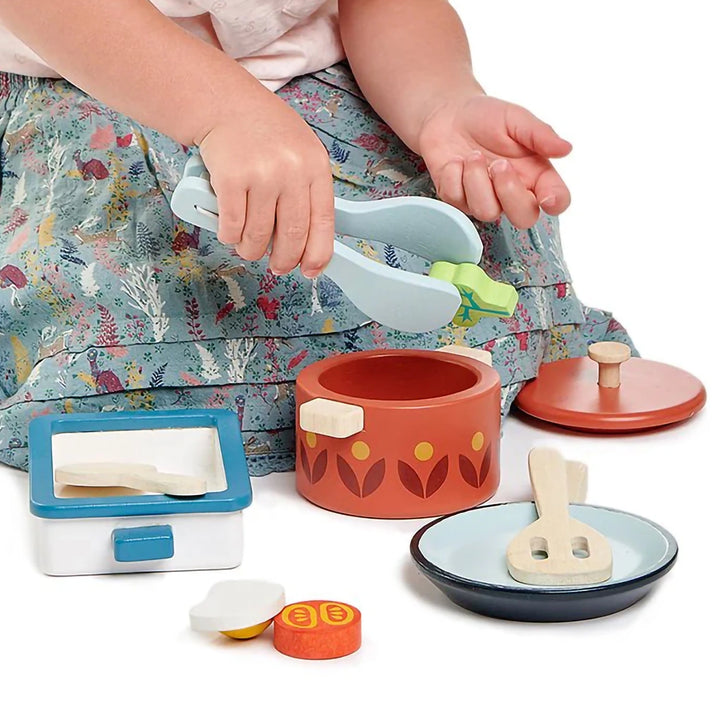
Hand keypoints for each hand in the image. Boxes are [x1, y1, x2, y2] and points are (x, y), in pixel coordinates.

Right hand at [198, 90, 334, 276]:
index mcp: (315, 166)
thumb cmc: (263, 133)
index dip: (317, 254)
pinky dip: (229, 235)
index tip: (309, 270)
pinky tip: (229, 230)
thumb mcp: (299, 154)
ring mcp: (261, 175)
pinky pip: (232, 226)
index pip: (323, 223)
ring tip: (247, 246)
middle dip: (283, 260)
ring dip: (251, 249)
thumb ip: (306, 192)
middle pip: (292, 235)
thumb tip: (307, 242)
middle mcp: (292, 171)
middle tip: (276, 266)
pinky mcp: (230, 179)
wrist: (223, 103)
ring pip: (258, 236)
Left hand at [417, 93, 571, 228]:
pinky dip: (454, 176)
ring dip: (477, 180)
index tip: (547, 198)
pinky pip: (457, 200)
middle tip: (498, 164)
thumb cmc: (486, 118)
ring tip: (472, 155)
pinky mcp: (459, 201)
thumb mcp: (515, 118)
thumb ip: (539, 134)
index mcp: (536, 173)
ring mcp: (485, 200)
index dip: (555, 203)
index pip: (556, 200)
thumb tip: (565, 148)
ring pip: (487, 212)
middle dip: (510, 192)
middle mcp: (513, 192)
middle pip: (524, 218)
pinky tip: (455, 162)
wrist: (447, 115)